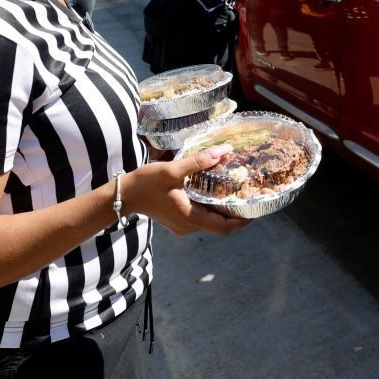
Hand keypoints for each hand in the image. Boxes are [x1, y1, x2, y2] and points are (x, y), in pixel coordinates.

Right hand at [123, 145, 247, 235]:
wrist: (123, 195)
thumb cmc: (146, 183)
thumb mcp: (173, 170)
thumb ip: (199, 162)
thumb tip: (224, 152)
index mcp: (190, 218)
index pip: (224, 228)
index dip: (242, 222)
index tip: (256, 210)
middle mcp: (188, 227)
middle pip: (219, 225)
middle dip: (236, 215)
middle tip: (249, 198)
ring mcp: (182, 226)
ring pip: (209, 222)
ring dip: (222, 210)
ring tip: (235, 193)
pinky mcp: (177, 221)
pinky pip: (199, 217)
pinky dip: (210, 209)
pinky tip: (214, 193)